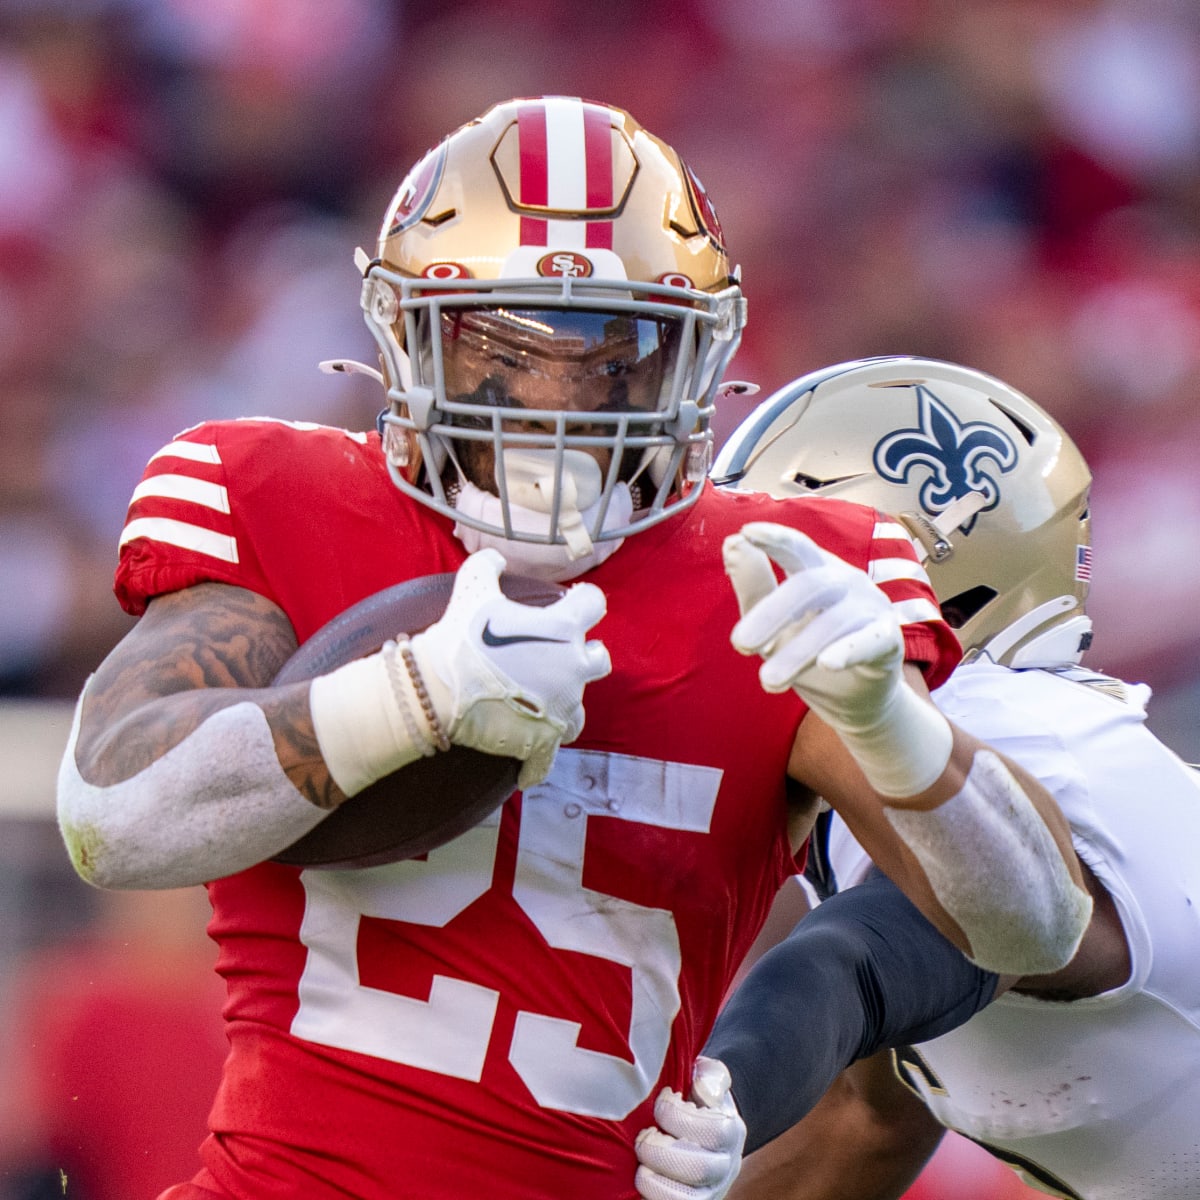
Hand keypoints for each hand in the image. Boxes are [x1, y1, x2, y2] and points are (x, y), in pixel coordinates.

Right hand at [412, 549, 610, 786]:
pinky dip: (536, 762)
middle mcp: (572, 669)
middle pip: (599, 660)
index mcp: (563, 628)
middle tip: (556, 658)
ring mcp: (561, 708)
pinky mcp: (542, 741)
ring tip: (538, 704)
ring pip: (580, 712)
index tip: (571, 603)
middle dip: (581, 658)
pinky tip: (525, 764)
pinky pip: (546, 760)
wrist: (436, 687)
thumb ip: (488, 566)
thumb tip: (495, 558)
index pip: (594, 604)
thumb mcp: (472, 587)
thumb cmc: (459, 636)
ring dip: (564, 706)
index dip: (583, 601)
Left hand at [635, 1057, 745, 1199]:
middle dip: (662, 1153)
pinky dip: (652, 1198)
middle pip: (700, 1170)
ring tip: (641, 1165)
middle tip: (643, 1138)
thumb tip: (704, 1089)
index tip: (660, 1102)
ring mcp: (708, 1193)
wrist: (701, 1133)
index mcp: (730, 1132)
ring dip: (655, 1183)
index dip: (680, 1118)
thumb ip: (711, 1077)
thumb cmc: (697, 1101)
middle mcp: (724, 1168)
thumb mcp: (708, 1080)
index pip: (714, 1131)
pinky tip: (640, 1179)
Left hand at [724, 522, 951, 796]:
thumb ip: (754, 586)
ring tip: (767, 681)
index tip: (746, 532)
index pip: (797, 547)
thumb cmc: (806, 651)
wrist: (852, 700)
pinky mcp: (888, 640)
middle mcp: (847, 581)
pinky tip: (828, 663)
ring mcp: (871, 607)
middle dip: (772, 613)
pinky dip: (849, 650)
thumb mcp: (771, 623)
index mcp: (817, 570)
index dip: (775, 539)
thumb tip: (731, 542)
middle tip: (739, 644)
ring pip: (832, 621)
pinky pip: (870, 641)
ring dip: (797, 651)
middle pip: (810, 585)